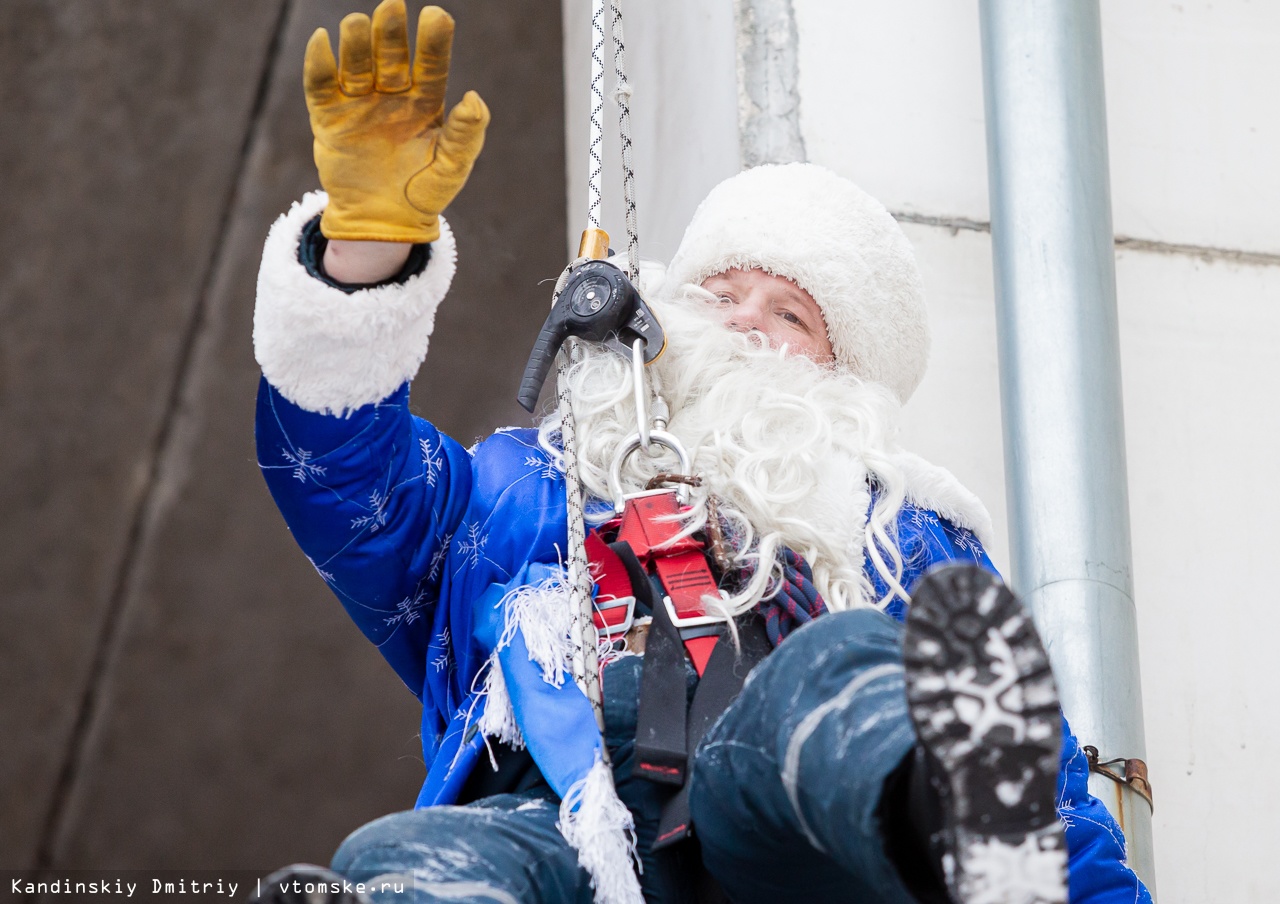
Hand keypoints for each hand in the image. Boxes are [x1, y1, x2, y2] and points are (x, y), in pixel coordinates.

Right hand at [304, 0, 489, 242]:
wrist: (385, 222)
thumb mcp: (452, 169)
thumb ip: (466, 135)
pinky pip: (321, 86)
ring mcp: (359, 103)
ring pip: (356, 64)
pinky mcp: (330, 118)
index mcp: (426, 102)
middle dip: (391, 32)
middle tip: (392, 6)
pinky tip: (322, 41)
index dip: (433, 41)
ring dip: (357, 44)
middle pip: (390, 56)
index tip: (436, 16)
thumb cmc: (424, 193)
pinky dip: (319, 64)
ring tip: (359, 24)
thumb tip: (474, 98)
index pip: (431, 64)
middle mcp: (392, 95)